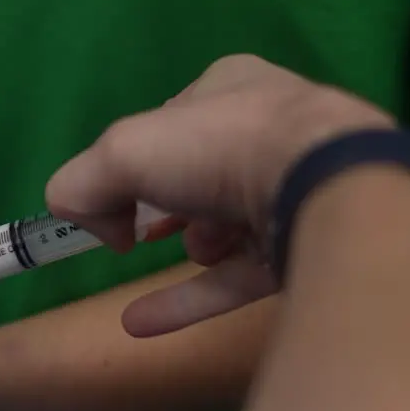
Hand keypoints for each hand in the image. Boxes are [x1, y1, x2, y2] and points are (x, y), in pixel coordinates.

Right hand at [45, 54, 394, 336]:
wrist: (327, 189)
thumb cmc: (222, 148)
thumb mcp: (123, 151)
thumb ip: (82, 182)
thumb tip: (95, 225)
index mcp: (232, 88)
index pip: (169, 124)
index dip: (135, 160)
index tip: (116, 194)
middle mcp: (270, 132)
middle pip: (197, 177)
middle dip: (165, 206)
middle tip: (141, 230)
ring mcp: (294, 192)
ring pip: (224, 226)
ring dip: (193, 245)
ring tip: (193, 251)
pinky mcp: (306, 249)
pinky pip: (237, 277)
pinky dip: (188, 298)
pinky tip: (138, 322)